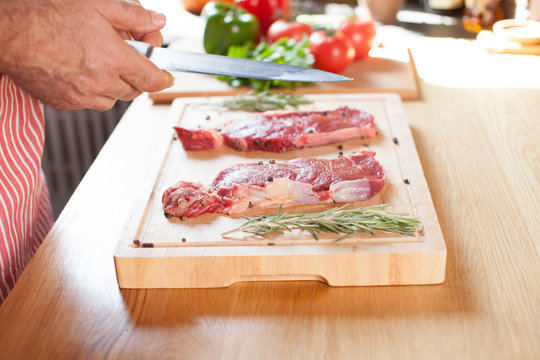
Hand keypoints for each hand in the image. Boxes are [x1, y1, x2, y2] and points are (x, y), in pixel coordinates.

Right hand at [0, 0, 174, 110]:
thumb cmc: (49, 16)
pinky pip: (90, 103)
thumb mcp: (98, 6)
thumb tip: (157, 22)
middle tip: (128, 57)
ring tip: (101, 62)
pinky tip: (82, 72)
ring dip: (115, 85)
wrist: (11, 35)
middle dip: (138, 76)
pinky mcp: (66, 103)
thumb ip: (132, 17)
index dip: (164, 78)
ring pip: (113, 98)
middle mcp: (102, 82)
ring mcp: (83, 96)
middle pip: (134, 90)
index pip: (153, 79)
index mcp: (115, 59)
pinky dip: (94, 92)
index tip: (167, 75)